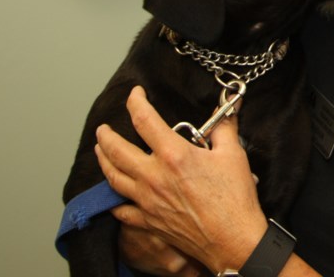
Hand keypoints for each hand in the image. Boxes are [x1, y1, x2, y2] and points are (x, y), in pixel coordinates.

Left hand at [96, 86, 267, 272]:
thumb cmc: (234, 199)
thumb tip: (225, 114)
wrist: (232, 239)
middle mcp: (154, 176)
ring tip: (100, 151)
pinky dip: (113, 199)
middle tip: (103, 128)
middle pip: (117, 150)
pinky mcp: (148, 221)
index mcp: (174, 155)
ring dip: (103, 160)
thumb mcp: (233, 155)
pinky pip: (121, 209)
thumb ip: (224, 130)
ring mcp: (147, 200)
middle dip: (106, 135)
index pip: (145, 119)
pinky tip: (112, 194)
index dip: (136, 101)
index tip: (136, 94)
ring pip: (113, 177)